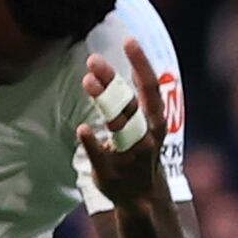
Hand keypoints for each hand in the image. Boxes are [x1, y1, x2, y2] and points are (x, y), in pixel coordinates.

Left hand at [77, 38, 172, 210]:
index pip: (150, 87)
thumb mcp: (145, 119)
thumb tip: (129, 54)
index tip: (129, 40)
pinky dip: (92, 143)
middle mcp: (146, 136)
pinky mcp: (110, 172)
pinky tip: (82, 129)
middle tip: (93, 59)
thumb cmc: (141, 147)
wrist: (142, 197)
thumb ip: (134, 90)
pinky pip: (101, 156)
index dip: (141, 63)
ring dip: (104, 103)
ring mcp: (129, 156)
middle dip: (113, 82)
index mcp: (155, 121)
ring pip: (118, 126)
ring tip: (87, 81)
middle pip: (130, 104)